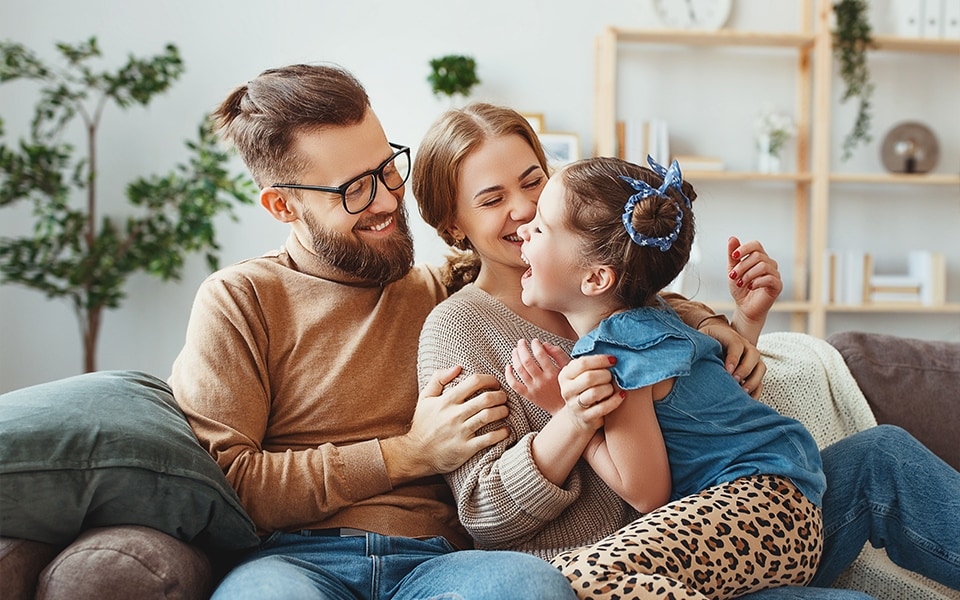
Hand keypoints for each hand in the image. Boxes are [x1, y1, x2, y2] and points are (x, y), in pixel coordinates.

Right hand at [389, 366, 508, 479]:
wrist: (416, 454)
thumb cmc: (423, 424)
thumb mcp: (425, 398)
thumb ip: (438, 379)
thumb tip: (457, 367)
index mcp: (447, 400)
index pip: (474, 382)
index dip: (489, 379)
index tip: (495, 383)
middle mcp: (455, 414)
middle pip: (486, 399)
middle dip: (500, 396)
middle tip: (503, 397)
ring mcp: (461, 432)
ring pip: (489, 416)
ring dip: (503, 411)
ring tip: (505, 410)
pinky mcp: (466, 448)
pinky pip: (489, 439)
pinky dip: (501, 433)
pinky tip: (506, 430)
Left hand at [505, 338, 569, 414]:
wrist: (564, 408)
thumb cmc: (566, 386)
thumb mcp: (567, 368)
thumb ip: (558, 354)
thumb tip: (544, 344)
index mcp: (553, 373)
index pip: (540, 354)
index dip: (535, 345)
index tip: (535, 341)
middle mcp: (542, 381)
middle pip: (527, 361)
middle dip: (522, 348)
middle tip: (521, 341)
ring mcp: (533, 389)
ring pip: (519, 370)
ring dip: (515, 357)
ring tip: (515, 350)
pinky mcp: (528, 395)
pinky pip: (514, 384)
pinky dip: (509, 374)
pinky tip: (509, 366)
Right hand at [557, 355, 623, 430]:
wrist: (578, 416)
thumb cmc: (584, 390)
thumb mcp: (581, 374)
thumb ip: (590, 364)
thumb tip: (611, 356)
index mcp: (565, 375)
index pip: (582, 363)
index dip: (600, 360)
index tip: (613, 360)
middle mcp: (567, 390)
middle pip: (589, 377)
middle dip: (606, 375)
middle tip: (611, 376)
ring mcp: (575, 405)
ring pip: (595, 393)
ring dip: (608, 388)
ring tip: (612, 387)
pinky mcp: (586, 417)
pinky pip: (603, 408)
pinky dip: (615, 400)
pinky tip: (621, 395)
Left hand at [698, 321, 765, 398]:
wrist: (712, 339)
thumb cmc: (705, 341)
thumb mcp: (701, 339)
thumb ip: (698, 345)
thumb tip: (688, 359)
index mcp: (730, 336)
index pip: (736, 344)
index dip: (734, 357)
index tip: (727, 370)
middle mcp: (744, 345)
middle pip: (753, 354)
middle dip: (745, 369)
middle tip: (735, 380)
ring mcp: (750, 358)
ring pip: (760, 368)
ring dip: (753, 380)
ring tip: (742, 392)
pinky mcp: (752, 370)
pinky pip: (760, 380)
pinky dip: (756, 390)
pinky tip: (747, 400)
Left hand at [727, 236, 782, 344]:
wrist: (744, 307)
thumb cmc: (739, 288)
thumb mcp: (732, 270)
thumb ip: (733, 255)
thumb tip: (732, 238)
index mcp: (759, 258)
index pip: (756, 245)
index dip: (744, 248)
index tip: (733, 257)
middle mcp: (769, 264)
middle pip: (758, 256)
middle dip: (742, 266)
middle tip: (732, 276)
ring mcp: (775, 274)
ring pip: (763, 266)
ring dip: (748, 275)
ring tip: (739, 283)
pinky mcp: (778, 286)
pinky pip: (770, 278)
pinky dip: (757, 282)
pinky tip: (750, 287)